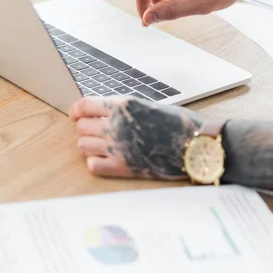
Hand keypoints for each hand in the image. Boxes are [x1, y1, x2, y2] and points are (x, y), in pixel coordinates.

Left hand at [70, 95, 201, 178]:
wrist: (196, 146)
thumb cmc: (179, 123)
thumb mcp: (150, 106)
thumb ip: (126, 109)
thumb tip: (105, 112)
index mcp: (124, 105)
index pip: (85, 106)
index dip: (77, 110)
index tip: (75, 114)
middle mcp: (116, 125)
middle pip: (81, 127)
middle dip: (86, 128)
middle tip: (96, 130)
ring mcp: (118, 147)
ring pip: (84, 145)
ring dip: (90, 144)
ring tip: (103, 145)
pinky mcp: (123, 167)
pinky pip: (93, 165)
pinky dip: (96, 161)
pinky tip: (106, 159)